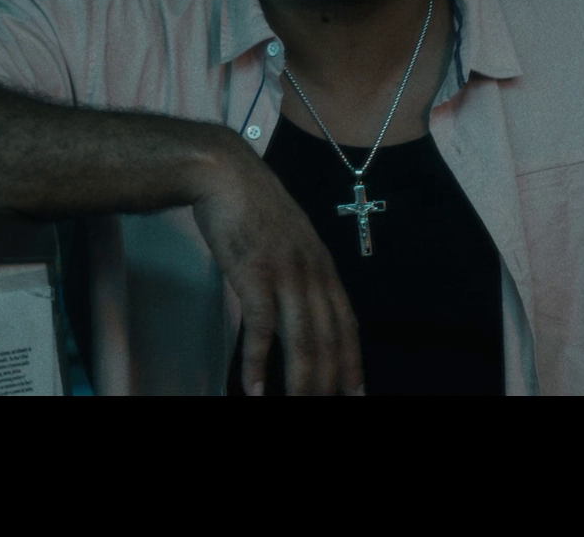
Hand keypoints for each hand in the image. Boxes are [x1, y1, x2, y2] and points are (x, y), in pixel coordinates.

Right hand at [191, 140, 363, 395]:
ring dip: (301, 383)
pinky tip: (254, 390)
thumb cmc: (253, 207)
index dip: (353, 362)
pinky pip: (262, 329)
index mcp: (323, 267)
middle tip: (326, 407)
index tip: (357, 393)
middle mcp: (313, 274)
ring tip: (298, 408)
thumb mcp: (290, 240)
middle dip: (330, 382)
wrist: (226, 174)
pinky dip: (259, 363)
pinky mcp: (255, 275)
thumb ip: (299, 271)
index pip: (347, 324)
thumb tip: (302, 303)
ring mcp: (286, 274)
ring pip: (303, 340)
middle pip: (329, 340)